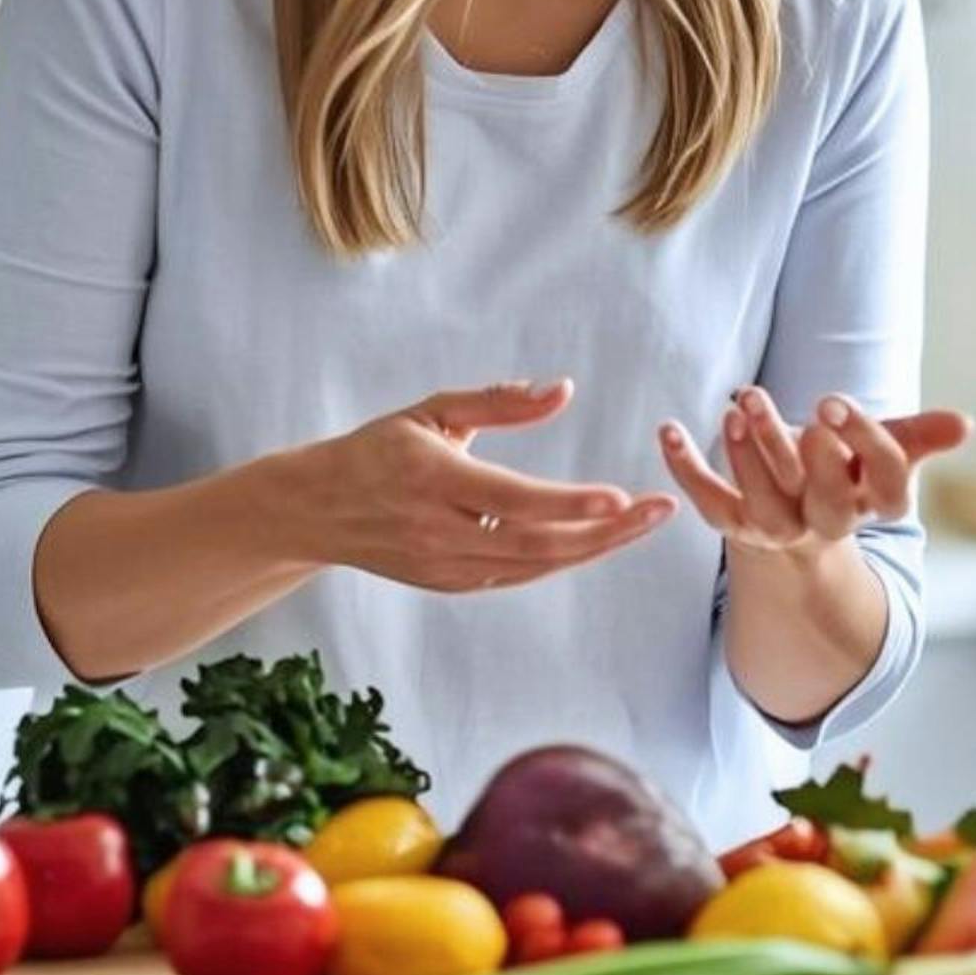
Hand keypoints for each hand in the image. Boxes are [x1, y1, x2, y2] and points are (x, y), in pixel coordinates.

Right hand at [286, 380, 673, 594]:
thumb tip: (562, 390)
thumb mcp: (430, 411)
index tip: (619, 496)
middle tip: (659, 511)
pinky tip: (597, 540)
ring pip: (532, 566)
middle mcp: (437, 530)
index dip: (568, 503)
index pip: (511, 499)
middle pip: (535, 542)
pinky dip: (560, 559)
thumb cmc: (376, 450)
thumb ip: (497, 401)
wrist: (316, 510)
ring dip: (593, 548)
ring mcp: (443, 565)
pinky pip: (516, 576)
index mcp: (432, 479)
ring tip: (641, 524)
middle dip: (605, 531)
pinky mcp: (448, 584)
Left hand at [660, 388, 973, 556]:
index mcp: (871, 502)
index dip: (861, 443)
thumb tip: (966, 426)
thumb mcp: (884, 451)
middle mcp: (827, 522)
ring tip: (735, 408)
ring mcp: (779, 528)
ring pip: (763, 505)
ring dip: (746, 458)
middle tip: (786, 406)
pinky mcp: (736, 524)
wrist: (802, 520)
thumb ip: (919, 436)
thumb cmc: (848, 470)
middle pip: (821, 498)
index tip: (833, 402)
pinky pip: (709, 503)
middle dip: (803, 453)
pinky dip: (686, 469)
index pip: (882, 479)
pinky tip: (668, 430)